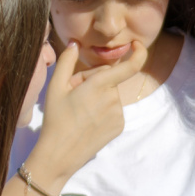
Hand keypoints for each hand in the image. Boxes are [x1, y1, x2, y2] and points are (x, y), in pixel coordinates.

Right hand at [27, 39, 151, 184]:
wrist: (60, 153)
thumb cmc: (56, 118)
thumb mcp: (56, 87)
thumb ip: (66, 61)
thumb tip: (74, 42)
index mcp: (99, 86)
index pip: (129, 67)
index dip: (138, 54)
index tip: (137, 45)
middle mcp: (113, 99)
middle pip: (108, 79)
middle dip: (94, 81)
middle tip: (74, 95)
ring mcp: (118, 114)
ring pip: (110, 95)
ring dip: (98, 97)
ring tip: (79, 111)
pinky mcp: (119, 126)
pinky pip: (113, 110)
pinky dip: (103, 111)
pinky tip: (88, 121)